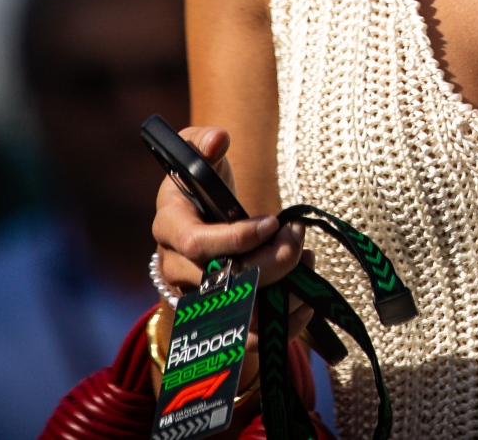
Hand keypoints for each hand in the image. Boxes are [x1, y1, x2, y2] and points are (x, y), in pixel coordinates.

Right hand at [149, 126, 310, 397]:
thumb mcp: (199, 155)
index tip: (272, 222)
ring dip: (281, 292)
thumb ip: (204, 141)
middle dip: (269, 263)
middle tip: (297, 238)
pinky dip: (284, 323)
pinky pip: (250, 336)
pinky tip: (307, 301)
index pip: (196, 244)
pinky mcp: (217, 320)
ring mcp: (193, 298)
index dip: (236, 239)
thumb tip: (218, 140)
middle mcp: (175, 267)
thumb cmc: (202, 184)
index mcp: (169, 225)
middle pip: (222, 281)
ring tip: (307, 263)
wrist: (199, 224)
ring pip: (239, 311)